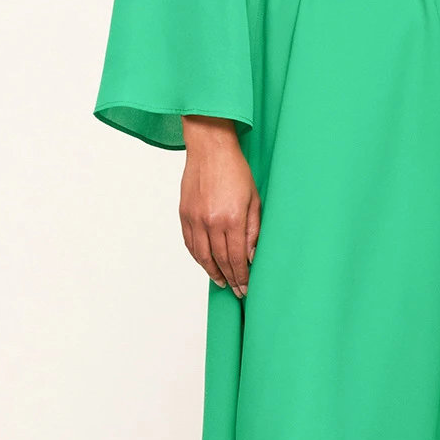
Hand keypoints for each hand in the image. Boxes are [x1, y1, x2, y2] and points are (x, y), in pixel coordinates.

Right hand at [179, 116, 260, 297]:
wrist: (210, 149)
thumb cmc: (235, 170)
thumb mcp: (254, 199)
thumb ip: (253, 230)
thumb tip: (252, 255)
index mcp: (231, 219)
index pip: (237, 258)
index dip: (242, 276)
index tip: (246, 287)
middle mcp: (211, 222)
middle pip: (221, 260)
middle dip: (231, 278)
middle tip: (237, 291)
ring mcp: (195, 219)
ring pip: (202, 256)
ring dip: (213, 272)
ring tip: (222, 281)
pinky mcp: (184, 214)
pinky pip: (190, 243)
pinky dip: (197, 257)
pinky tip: (205, 263)